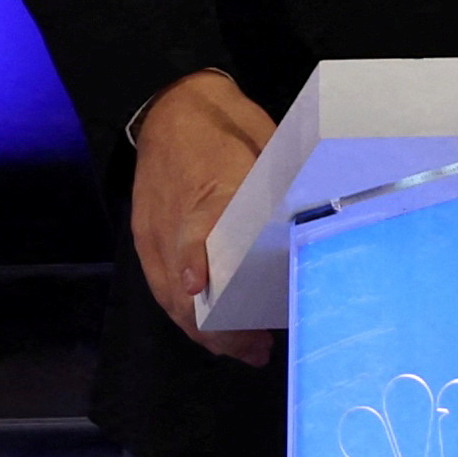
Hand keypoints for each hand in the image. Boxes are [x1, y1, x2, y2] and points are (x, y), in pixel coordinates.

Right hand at [133, 70, 280, 367]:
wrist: (169, 105)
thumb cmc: (224, 124)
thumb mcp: (259, 144)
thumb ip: (276, 188)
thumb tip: (312, 225)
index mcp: (205, 191)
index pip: (193, 234)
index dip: (195, 263)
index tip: (201, 289)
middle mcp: (173, 220)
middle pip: (181, 284)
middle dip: (216, 326)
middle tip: (256, 350)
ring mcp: (154, 234)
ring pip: (171, 295)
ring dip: (204, 330)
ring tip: (244, 351)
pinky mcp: (145, 239)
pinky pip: (162, 287)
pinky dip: (187, 314)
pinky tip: (213, 331)